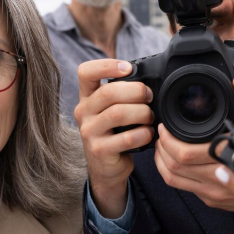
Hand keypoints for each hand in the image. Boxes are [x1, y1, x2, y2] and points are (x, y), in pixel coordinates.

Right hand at [75, 59, 153, 218]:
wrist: (106, 167)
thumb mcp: (110, 111)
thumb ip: (121, 95)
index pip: (85, 72)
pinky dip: (143, 134)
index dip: (107, 65)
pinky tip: (148, 134)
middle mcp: (83, 112)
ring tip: (150, 117)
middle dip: (136, 91)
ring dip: (142, 113)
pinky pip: (126, 138)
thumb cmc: (114, 133)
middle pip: (108, 92)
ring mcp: (89, 132)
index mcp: (86, 98)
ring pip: (117, 114)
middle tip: (149, 97)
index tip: (128, 68)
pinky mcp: (99, 150)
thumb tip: (149, 82)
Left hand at [155, 77, 233, 210]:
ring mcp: (214, 193)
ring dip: (162, 160)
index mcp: (229, 159)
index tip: (165, 126)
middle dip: (162, 147)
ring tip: (163, 144)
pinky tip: (170, 160)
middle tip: (161, 132)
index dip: (169, 140)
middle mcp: (220, 180)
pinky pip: (181, 187)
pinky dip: (169, 172)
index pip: (186, 154)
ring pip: (174, 178)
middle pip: (175, 166)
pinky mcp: (210, 200)